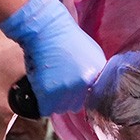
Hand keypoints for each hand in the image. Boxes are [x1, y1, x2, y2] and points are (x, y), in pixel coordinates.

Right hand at [0, 0, 105, 115]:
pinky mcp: (47, 92)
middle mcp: (83, 85)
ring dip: (56, 100)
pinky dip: (44, 102)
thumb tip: (95, 87)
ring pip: (61, 108)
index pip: (92, 100)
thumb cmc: (68, 38)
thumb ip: (96, 72)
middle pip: (76, 105)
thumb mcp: (92, 53)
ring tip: (51, 83)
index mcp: (95, 75)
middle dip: (69, 97)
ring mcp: (65, 89)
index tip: (77, 89)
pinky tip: (43, 88)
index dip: (83, 94)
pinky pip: (46, 109)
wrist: (47, 30)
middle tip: (60, 82)